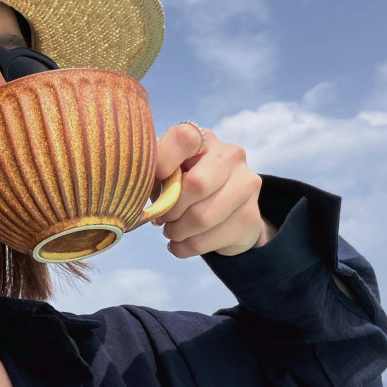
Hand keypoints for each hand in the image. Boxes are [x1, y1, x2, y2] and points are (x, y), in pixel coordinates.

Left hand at [150, 123, 277, 257]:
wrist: (227, 211)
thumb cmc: (184, 186)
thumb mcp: (166, 174)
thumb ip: (152, 172)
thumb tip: (135, 185)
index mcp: (204, 139)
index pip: (184, 138)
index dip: (163, 161)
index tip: (154, 180)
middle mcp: (230, 155)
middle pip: (197, 184)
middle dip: (171, 209)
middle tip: (161, 218)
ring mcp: (246, 184)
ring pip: (202, 217)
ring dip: (177, 232)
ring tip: (171, 232)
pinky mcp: (251, 216)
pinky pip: (210, 240)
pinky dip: (186, 247)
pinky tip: (181, 244)